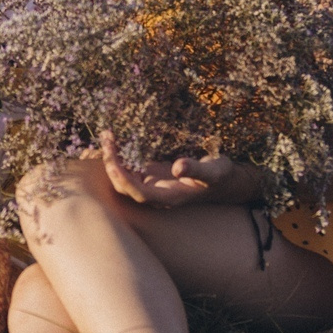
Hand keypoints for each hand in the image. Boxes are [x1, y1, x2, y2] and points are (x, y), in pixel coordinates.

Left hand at [94, 135, 262, 208]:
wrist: (224, 180)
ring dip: (113, 159)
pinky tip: (114, 139)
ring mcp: (152, 184)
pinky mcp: (151, 174)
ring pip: (124, 177)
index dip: (124, 180)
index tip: (113, 161)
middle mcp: (156, 194)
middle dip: (113, 165)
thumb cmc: (220, 176)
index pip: (139, 193)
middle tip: (108, 138)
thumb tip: (178, 168)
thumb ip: (196, 170)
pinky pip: (129, 168)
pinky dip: (120, 156)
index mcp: (169, 197)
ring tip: (107, 135)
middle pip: (125, 186)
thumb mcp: (213, 172)